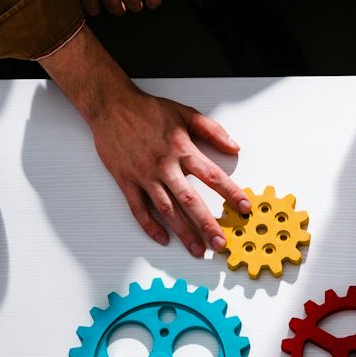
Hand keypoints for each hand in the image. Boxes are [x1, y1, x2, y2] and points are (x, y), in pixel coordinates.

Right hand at [91, 84, 249, 254]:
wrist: (111, 106)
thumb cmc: (147, 110)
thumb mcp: (185, 113)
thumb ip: (212, 130)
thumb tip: (234, 147)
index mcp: (181, 149)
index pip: (212, 176)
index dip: (230, 193)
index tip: (244, 207)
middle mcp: (164, 165)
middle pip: (190, 201)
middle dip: (207, 224)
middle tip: (220, 243)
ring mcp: (144, 176)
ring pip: (167, 210)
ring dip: (183, 233)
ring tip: (197, 250)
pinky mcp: (126, 181)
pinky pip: (139, 209)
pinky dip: (150, 226)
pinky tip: (163, 239)